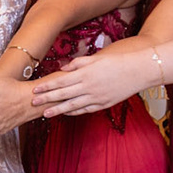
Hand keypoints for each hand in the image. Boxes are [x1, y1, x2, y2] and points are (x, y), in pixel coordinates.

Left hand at [32, 46, 155, 117]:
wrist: (139, 71)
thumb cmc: (118, 61)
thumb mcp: (97, 58)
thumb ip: (79, 63)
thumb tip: (64, 68)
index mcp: (86, 73)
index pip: (61, 81)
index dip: (47, 86)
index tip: (35, 90)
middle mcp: (89, 86)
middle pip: (63, 94)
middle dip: (47, 99)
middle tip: (33, 103)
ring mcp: (96, 97)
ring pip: (73, 105)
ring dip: (58, 110)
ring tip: (46, 114)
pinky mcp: (104, 104)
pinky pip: (86, 110)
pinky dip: (74, 112)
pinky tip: (66, 113)